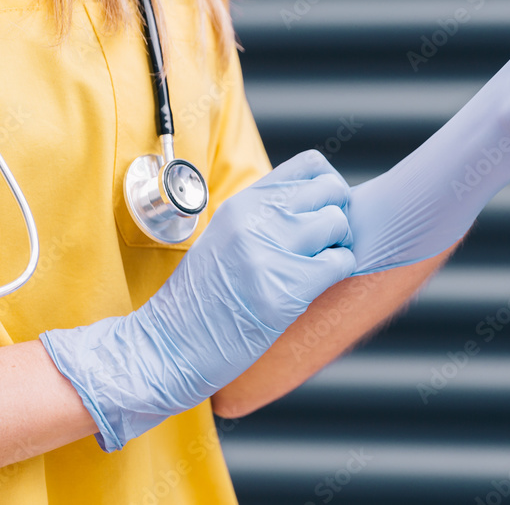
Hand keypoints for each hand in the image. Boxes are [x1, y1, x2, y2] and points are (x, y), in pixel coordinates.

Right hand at [41, 150, 355, 450]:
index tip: (322, 209)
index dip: (329, 185)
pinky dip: (338, 272)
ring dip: (339, 245)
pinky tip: (316, 284)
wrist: (169, 345)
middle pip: (332, 190)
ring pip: (338, 223)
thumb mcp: (226, 237)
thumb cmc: (202, 298)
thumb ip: (265, 215)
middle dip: (338, 215)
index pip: (311, 164)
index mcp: (243, 203)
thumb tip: (316, 203)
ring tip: (319, 264)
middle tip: (326, 241)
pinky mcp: (284, 290)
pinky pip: (340, 262)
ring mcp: (269, 252)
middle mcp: (255, 220)